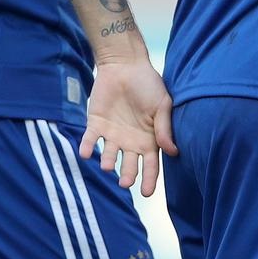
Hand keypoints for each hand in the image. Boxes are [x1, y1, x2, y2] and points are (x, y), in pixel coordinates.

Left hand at [78, 59, 177, 197]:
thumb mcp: (162, 105)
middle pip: (129, 165)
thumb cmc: (148, 84)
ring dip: (107, 161)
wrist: (125, 65)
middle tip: (124, 182)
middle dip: (127, 175)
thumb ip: (164, 128)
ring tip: (108, 165)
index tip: (146, 193)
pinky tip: (86, 153)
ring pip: (109, 155)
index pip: (150, 164)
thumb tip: (171, 152)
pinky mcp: (95, 124)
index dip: (149, 179)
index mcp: (149, 139)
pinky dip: (86, 147)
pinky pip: (89, 140)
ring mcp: (112, 134)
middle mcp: (130, 141)